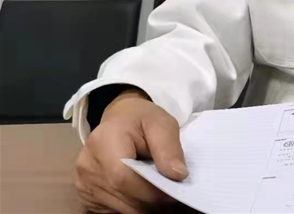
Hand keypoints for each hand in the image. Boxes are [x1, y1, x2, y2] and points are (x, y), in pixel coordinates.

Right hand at [74, 88, 187, 212]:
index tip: (175, 191)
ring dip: (144, 205)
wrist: (120, 120)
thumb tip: (178, 175)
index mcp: (103, 141)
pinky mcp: (86, 196)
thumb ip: (169, 147)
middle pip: (123, 197)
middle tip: (172, 193)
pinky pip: (113, 211)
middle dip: (152, 200)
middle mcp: (87, 165)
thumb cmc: (142, 120)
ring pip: (120, 208)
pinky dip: (133, 206)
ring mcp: (83, 183)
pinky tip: (143, 194)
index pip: (124, 178)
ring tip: (159, 191)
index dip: (152, 190)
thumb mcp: (162, 123)